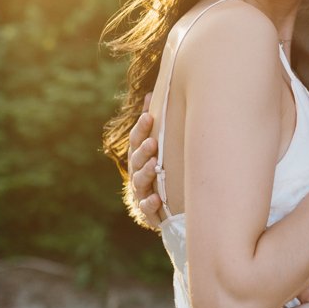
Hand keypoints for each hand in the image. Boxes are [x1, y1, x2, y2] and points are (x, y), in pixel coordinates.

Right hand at [125, 100, 163, 229]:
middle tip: (153, 142)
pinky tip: (156, 200)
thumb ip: (156, 125)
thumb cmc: (165, 172)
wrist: (172, 209)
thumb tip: (151, 94)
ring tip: (155, 165)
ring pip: (140, 182)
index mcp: (141, 158)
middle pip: (136, 160)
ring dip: (146, 173)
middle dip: (143, 151)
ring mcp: (142, 194)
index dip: (141, 129)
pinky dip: (150, 205)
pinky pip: (147, 210)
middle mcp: (138, 175)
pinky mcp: (149, 213)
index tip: (149, 116)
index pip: (137, 141)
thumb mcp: (161, 148)